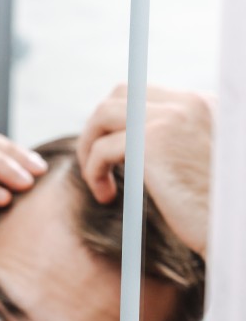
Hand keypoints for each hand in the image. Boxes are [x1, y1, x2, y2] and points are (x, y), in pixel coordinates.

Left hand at [78, 85, 213, 258]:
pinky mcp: (153, 144)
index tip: (114, 156)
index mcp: (204, 104)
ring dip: (89, 148)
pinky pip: (101, 149)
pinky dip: (93, 171)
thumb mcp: (202, 163)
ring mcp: (172, 118)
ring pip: (103, 114)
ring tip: (97, 181)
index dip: (120, 122)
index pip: (145, 94)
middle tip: (97, 164)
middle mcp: (190, 103)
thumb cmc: (219, 209)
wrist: (236, 226)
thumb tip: (132, 150)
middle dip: (97, 128)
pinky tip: (106, 195)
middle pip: (119, 94)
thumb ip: (175, 145)